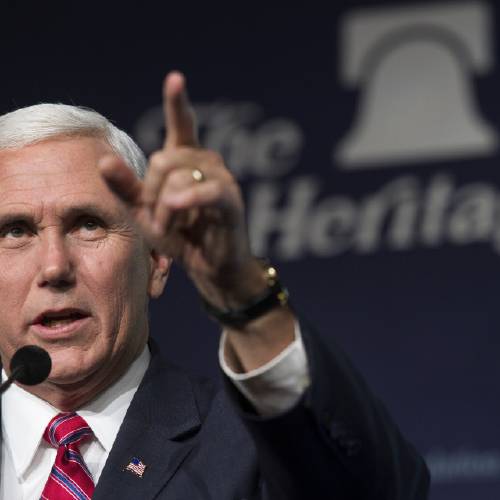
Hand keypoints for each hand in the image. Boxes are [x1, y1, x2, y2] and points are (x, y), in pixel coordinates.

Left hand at [99, 71, 265, 308]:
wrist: (209, 268)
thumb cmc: (181, 237)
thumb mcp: (145, 213)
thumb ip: (127, 188)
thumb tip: (103, 160)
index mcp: (186, 161)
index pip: (182, 125)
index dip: (178, 103)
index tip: (175, 78)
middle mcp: (206, 162)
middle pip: (163, 159)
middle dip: (151, 193)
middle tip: (160, 220)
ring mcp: (221, 179)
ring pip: (178, 177)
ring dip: (165, 209)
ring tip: (174, 228)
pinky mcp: (230, 200)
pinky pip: (206, 190)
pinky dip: (188, 200)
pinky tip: (177, 206)